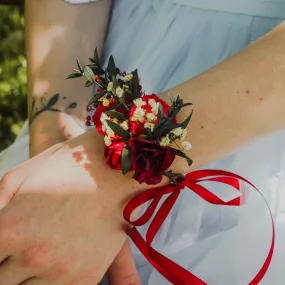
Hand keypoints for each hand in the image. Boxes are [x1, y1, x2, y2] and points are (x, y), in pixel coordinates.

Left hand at [0, 130, 142, 284]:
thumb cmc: (68, 167)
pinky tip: (57, 260)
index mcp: (11, 230)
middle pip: (3, 280)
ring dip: (28, 275)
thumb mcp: (19, 176)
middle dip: (8, 264)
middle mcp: (33, 256)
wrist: (116, 170)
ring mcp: (62, 270)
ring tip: (42, 250)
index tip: (8, 244)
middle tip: (22, 246)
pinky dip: (51, 280)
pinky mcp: (86, 277)